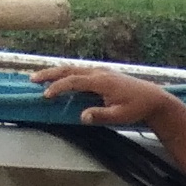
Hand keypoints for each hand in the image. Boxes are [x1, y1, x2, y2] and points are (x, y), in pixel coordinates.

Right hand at [30, 59, 173, 129]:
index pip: (74, 81)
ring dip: (55, 72)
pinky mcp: (102, 75)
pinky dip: (66, 74)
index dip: (58, 87)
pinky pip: (79, 71)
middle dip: (50, 74)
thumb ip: (100, 115)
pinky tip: (58, 79)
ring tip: (39, 78)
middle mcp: (99, 73)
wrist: (153, 99)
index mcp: (102, 81)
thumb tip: (82, 117)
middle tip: (32, 79)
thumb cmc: (137, 108)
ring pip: (73, 69)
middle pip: (69, 70)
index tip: (46, 95)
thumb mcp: (120, 116)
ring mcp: (101, 72)